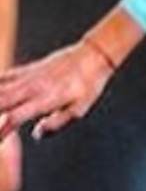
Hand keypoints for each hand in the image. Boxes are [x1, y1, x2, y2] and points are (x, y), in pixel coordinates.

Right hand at [0, 40, 115, 139]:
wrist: (92, 56)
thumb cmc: (88, 84)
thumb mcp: (80, 108)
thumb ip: (57, 122)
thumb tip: (36, 134)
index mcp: (45, 99)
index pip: (15, 117)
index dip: (1, 131)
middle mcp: (32, 88)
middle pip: (0, 102)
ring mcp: (27, 77)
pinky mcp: (27, 70)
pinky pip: (4, 77)